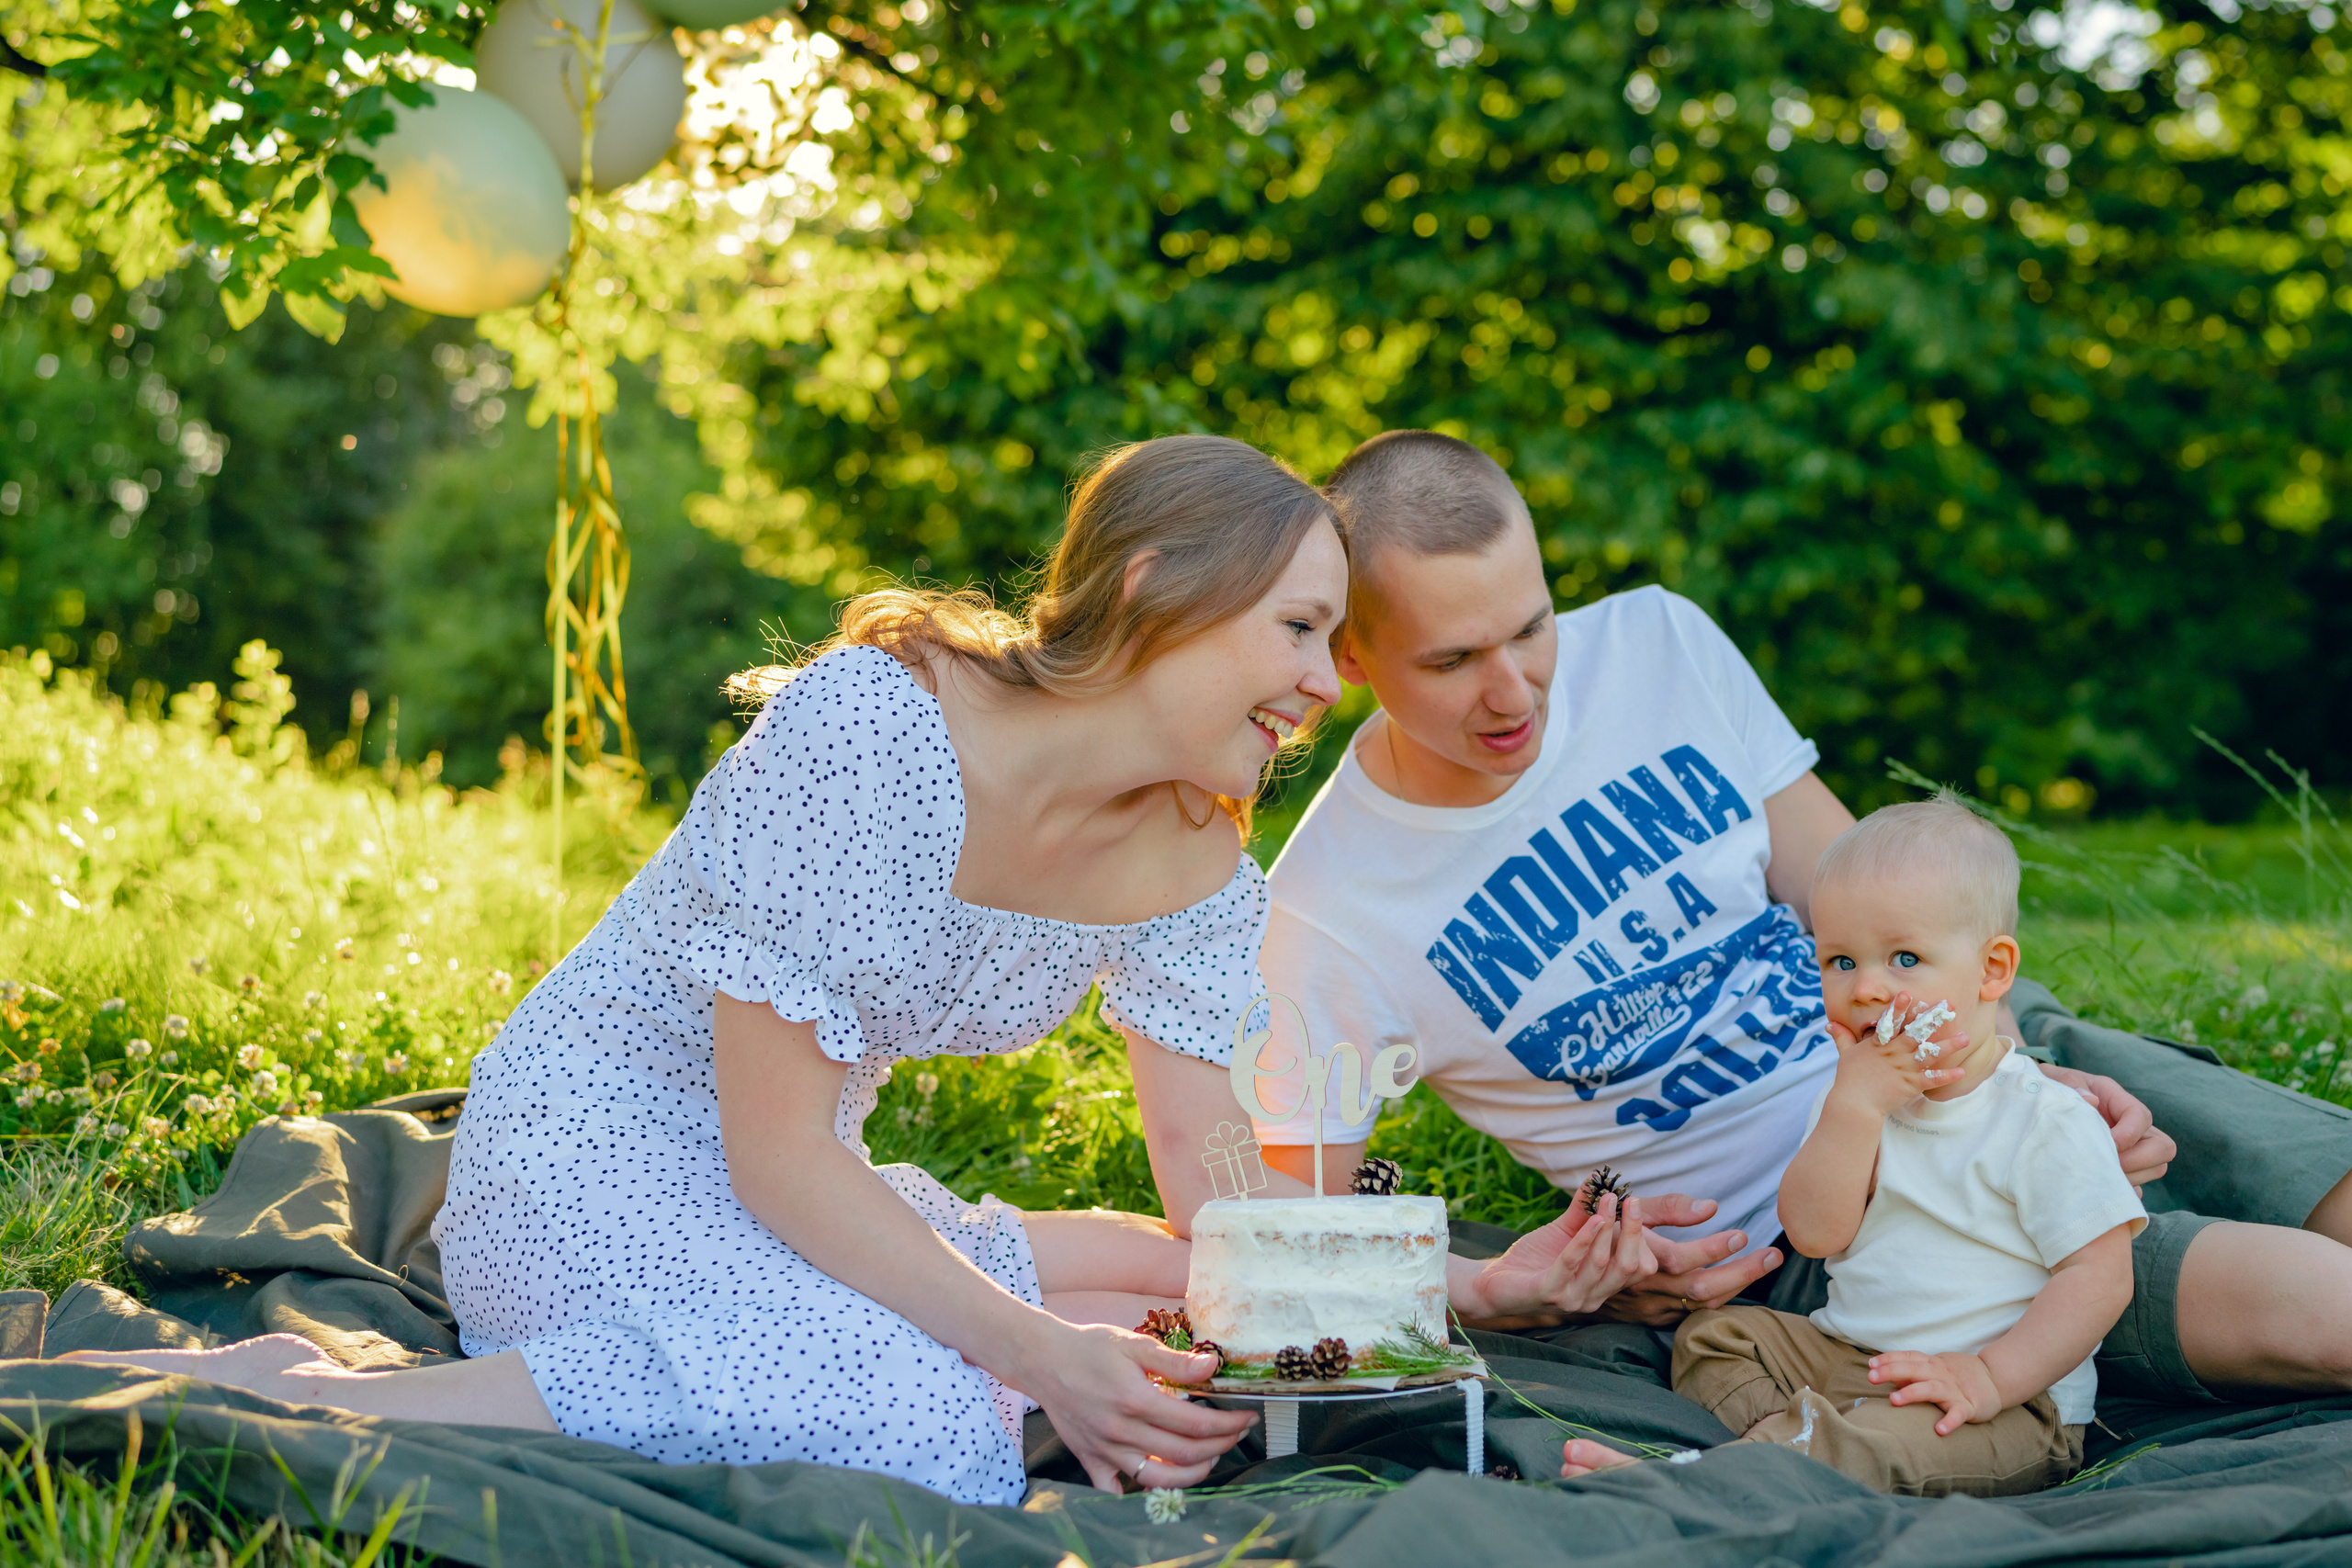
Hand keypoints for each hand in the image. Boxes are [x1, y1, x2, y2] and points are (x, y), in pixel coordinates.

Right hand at [1010, 1320, 1254, 1493]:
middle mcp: (1122, 1431)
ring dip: (1192, 1474)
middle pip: (1184, 1454)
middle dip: (1220, 1446)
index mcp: (1136, 1400)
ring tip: (1209, 1458)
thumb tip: (1212, 1367)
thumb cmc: (1090, 1347)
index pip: (1195, 1424)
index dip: (1227, 1424)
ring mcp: (1104, 1450)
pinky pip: (1114, 1489)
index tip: (1246, 1416)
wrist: (1042, 1359)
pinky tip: (1157, 1480)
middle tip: (1235, 1433)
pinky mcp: (1089, 1459)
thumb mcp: (1134, 1343)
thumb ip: (1174, 1361)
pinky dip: (1136, 1491)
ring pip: (1157, 1479)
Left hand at [1465, 1193, 1656, 1319]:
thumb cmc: (1533, 1259)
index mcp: (1603, 1285)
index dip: (1642, 1236)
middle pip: (1630, 1267)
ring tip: (1608, 1201)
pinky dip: (1583, 1239)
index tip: (1633, 1204)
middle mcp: (1593, 1297)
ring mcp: (1572, 1298)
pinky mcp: (1548, 1293)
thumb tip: (1598, 1178)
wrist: (1492, 1282)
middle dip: (1634, 1231)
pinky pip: (1571, 1263)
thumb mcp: (1563, 1232)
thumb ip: (1583, 1211)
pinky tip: (1591, 1219)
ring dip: (1607, 1229)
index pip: (1640, 1267)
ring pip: (1603, 1264)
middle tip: (1632, 1201)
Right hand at [1587, 1194, 1783, 1325]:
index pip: (1684, 1260)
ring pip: (1703, 1306)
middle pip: (1702, 1290)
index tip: (1741, 1234)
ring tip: (1764, 1264)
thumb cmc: (1601, 1229)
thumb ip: (1668, 1207)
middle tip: (1772, 1255)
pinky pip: (1693, 1314)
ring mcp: (1651, 1307)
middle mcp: (1646, 1287)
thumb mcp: (1628, 1208)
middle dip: (1742, 1273)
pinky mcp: (1654, 1317)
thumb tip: (1710, 1208)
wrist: (1566, 1273)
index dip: (1714, 1249)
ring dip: (1738, 1286)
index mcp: (1638, 1258)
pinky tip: (1737, 1284)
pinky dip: (1719, 1300)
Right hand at [1827, 992, 1971, 1117]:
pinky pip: (1932, 1079)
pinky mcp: (1911, 1086)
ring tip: (1965, 1038)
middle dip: (1934, 1020)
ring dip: (1948, 1046)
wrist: (1854, 1104)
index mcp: (1879, 1044)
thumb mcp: (1845, 1055)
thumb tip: (1830, 1024)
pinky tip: (1961, 1071)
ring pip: (1929, 1054)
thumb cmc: (1849, 1079)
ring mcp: (1904, 1069)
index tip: (1908, 994)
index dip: (1899, 1008)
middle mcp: (1894, 1053)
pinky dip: (1947, 1076)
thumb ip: (1842, 1037)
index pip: (1890, 1022)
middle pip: (1917, 1033)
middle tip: (1950, 1008)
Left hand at [1867, 1349, 2003, 1435]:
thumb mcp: (1933, 1370)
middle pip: (1913, 1369)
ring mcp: (1954, 1390)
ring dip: (1911, 1392)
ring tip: (1894, 1400)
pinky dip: (1950, 1421)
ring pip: (1931, 1388)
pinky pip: (1958, 1414)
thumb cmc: (1955, 1377)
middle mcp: (1940, 1374)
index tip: (1871, 1364)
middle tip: (1871, 1377)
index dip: (1889, 1359)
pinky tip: (1939, 1430)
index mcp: (1931, 1364)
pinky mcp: (1969, 1406)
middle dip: (1891, 1371)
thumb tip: (1885, 1375)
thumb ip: (1910, 1373)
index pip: (1908, 1357)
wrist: (1995, 1379)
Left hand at [2035, 1064, 2173, 1188]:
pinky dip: (2122, 1190)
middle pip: (2162, 1147)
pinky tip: (2098, 1188)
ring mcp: (2131, 1148)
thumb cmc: (2049, 1090)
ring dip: (2130, 1177)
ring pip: (2155, 1167)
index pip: (2141, 1117)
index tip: (2106, 1143)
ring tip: (2098, 1176)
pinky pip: (2138, 1187)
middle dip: (2138, 1160)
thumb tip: (2091, 1102)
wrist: (2038, 1106)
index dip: (2129, 1134)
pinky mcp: (2123, 1169)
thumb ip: (2071, 1085)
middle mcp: (2131, 1125)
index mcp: (2116, 1099)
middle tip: (2105, 1165)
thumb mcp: (2057, 1079)